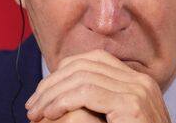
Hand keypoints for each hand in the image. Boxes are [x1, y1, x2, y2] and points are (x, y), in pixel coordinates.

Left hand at [25, 49, 170, 122]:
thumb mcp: (119, 120)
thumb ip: (105, 106)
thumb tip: (73, 95)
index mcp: (139, 82)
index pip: (95, 59)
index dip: (64, 71)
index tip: (45, 93)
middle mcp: (141, 81)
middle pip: (86, 64)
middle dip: (53, 82)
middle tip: (34, 104)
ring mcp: (138, 90)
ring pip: (81, 77)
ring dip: (52, 94)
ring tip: (36, 112)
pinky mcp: (131, 104)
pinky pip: (86, 93)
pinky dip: (62, 101)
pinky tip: (50, 114)